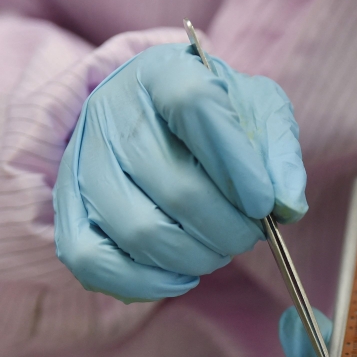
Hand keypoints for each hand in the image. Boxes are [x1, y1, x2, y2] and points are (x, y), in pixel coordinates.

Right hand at [53, 43, 306, 302]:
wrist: (158, 119)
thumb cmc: (217, 118)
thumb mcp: (258, 114)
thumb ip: (279, 154)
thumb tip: (288, 207)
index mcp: (162, 73)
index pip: (194, 105)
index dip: (236, 162)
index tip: (265, 204)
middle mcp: (111, 113)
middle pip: (175, 187)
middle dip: (229, 228)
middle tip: (251, 234)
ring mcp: (82, 162)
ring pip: (140, 231)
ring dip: (197, 257)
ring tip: (220, 249)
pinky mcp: (68, 209)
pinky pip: (92, 261)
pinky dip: (146, 283)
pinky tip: (182, 275)